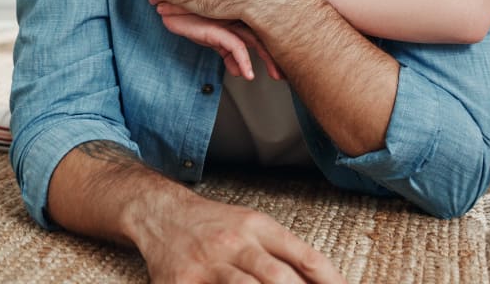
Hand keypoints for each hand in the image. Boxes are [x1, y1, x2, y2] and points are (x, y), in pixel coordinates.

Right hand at [140, 193, 346, 283]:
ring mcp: (209, 264)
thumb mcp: (252, 226)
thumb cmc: (215, 225)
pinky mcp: (183, 282)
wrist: (161, 213)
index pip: (303, 256)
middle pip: (277, 276)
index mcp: (258, 227)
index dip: (328, 280)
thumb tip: (321, 279)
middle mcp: (235, 242)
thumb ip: (283, 251)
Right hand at [157, 7, 284, 80]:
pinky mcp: (217, 27)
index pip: (267, 31)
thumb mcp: (213, 38)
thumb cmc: (191, 16)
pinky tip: (246, 73)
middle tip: (291, 70)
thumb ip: (228, 52)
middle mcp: (240, 16)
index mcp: (242, 16)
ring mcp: (230, 20)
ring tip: (275, 76)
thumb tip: (240, 71)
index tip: (289, 64)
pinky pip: (235, 46)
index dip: (279, 47)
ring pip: (257, 41)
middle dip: (280, 53)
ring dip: (268, 60)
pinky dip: (242, 61)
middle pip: (268, 34)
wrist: (169, 5)